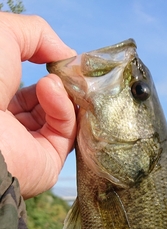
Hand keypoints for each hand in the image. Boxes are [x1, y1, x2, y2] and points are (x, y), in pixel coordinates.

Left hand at [0, 12, 76, 198]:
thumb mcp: (5, 35)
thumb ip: (38, 34)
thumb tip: (66, 54)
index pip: (29, 90)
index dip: (47, 70)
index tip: (59, 56)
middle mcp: (13, 127)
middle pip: (49, 104)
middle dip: (61, 82)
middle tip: (65, 68)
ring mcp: (31, 147)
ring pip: (63, 117)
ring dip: (62, 93)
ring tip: (51, 80)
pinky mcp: (48, 162)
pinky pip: (67, 132)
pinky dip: (65, 108)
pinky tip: (50, 91)